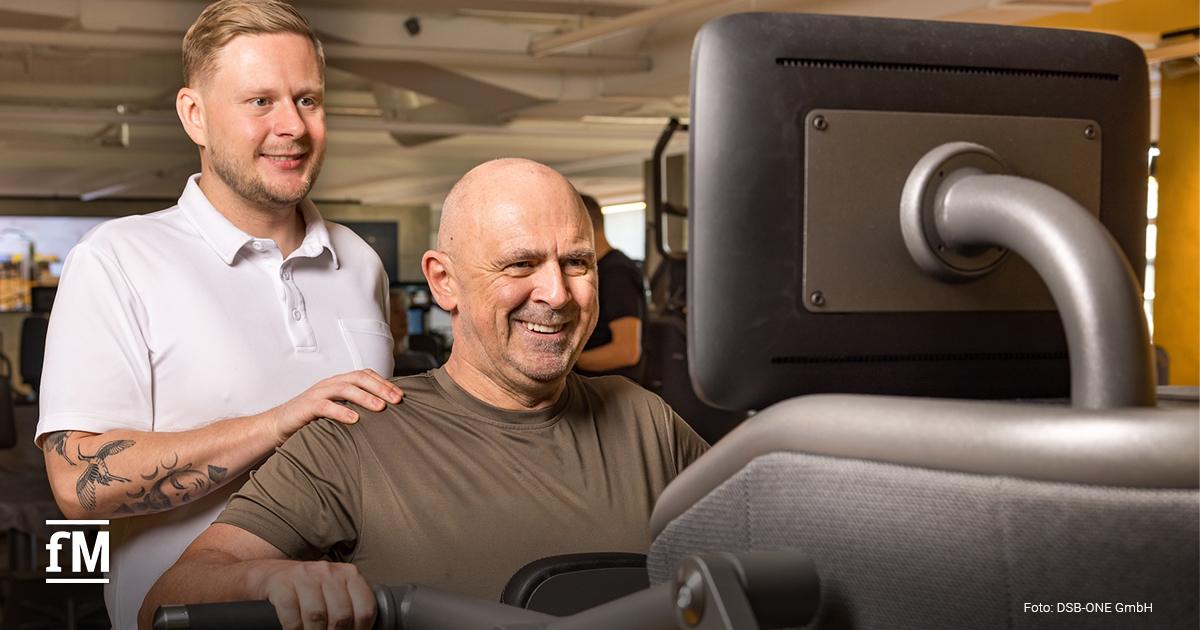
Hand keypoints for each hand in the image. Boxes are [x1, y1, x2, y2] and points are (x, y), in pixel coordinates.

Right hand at [253, 560, 375, 629]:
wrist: (269, 575)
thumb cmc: (308, 590)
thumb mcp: (333, 591)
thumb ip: (349, 606)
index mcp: (348, 574)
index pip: (365, 608)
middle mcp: (328, 571)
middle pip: (341, 615)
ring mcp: (304, 576)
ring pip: (317, 616)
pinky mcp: (282, 584)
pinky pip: (292, 617)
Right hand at [268, 369, 402, 443]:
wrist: (279, 424)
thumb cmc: (312, 418)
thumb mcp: (337, 408)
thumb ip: (355, 406)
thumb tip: (383, 412)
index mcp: (340, 382)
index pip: (366, 375)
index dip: (384, 382)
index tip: (401, 395)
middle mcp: (331, 383)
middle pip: (359, 378)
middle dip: (381, 388)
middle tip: (397, 400)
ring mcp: (318, 393)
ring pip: (345, 388)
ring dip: (365, 397)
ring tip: (381, 408)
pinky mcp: (307, 406)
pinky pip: (326, 406)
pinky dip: (341, 411)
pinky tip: (354, 419)